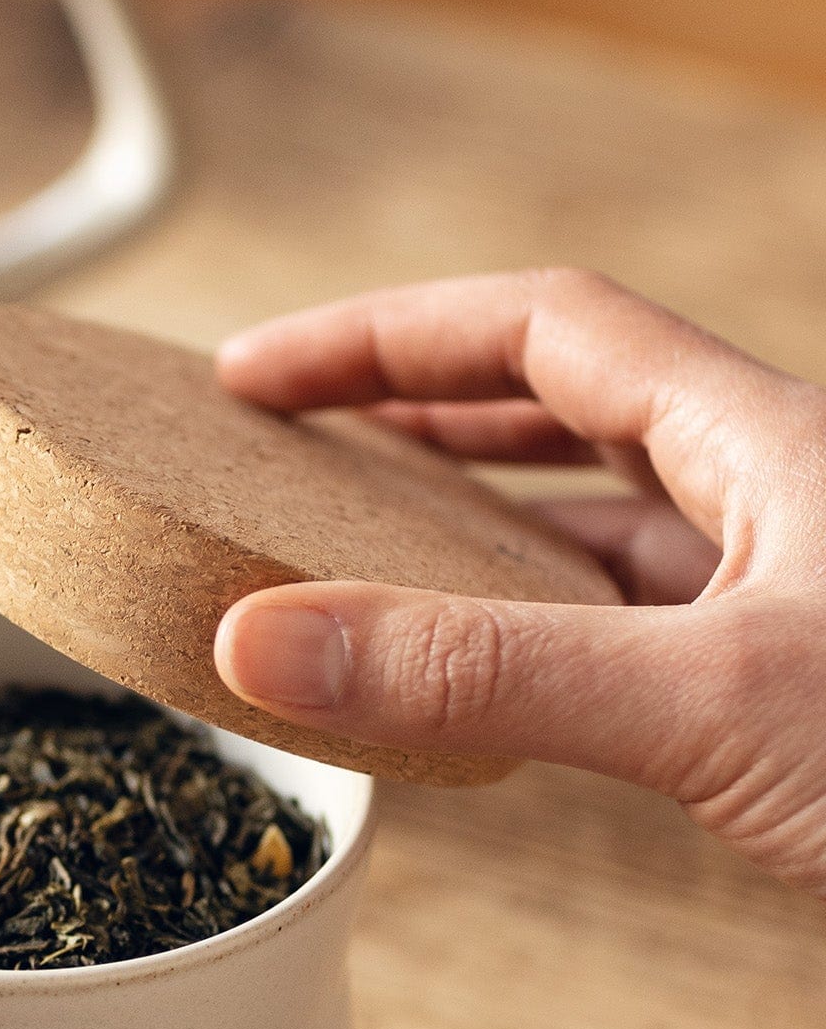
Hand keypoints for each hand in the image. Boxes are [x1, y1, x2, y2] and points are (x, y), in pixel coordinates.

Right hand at [212, 268, 825, 891]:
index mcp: (769, 439)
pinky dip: (537, 635)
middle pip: (570, 409)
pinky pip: (638, 631)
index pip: (543, 326)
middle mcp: (783, 499)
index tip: (257, 375)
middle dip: (418, 414)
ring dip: (477, 530)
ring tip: (355, 550)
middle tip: (291, 444)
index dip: (387, 335)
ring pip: (608, 529)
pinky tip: (479, 678)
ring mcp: (792, 601)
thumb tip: (268, 639)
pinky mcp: (791, 702)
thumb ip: (490, 672)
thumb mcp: (708, 701)